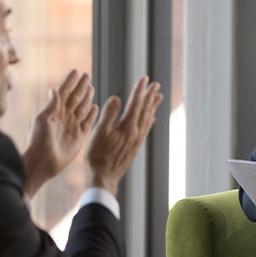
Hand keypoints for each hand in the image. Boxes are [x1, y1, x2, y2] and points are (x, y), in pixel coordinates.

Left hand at [23, 70, 98, 197]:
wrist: (42, 162)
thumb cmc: (38, 141)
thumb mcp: (41, 120)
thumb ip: (51, 105)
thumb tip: (53, 90)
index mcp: (53, 111)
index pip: (64, 92)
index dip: (70, 81)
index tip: (76, 71)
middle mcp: (64, 117)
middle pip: (75, 97)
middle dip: (81, 86)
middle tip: (87, 75)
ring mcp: (72, 126)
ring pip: (82, 107)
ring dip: (87, 97)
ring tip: (91, 87)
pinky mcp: (79, 136)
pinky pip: (88, 122)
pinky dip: (92, 114)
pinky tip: (96, 107)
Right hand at [85, 75, 162, 195]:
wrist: (104, 178)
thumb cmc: (97, 155)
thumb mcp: (99, 132)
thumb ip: (108, 114)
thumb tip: (116, 97)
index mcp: (127, 126)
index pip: (135, 103)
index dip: (139, 90)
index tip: (144, 78)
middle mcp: (136, 132)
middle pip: (145, 109)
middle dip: (150, 95)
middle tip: (156, 84)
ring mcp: (137, 140)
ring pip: (147, 118)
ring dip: (152, 106)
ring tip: (158, 96)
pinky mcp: (135, 147)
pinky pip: (145, 129)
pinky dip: (149, 120)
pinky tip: (151, 118)